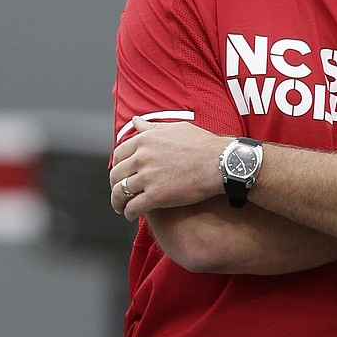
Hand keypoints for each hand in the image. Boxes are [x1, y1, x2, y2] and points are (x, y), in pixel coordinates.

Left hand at [109, 117, 230, 219]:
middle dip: (115, 185)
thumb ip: (152, 128)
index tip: (120, 174)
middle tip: (119, 192)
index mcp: (145, 140)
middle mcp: (142, 157)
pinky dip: (128, 212)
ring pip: (121, 192)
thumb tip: (135, 121)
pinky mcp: (156, 196)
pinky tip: (130, 215)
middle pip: (116, 174)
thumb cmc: (203, 145)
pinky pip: (133, 207)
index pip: (119, 154)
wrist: (221, 163)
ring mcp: (148, 177)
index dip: (117, 166)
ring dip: (118, 202)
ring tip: (121, 207)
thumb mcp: (175, 129)